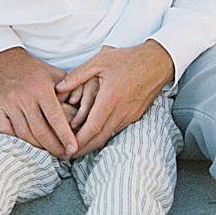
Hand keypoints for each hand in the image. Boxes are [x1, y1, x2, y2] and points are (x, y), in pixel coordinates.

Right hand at [0, 47, 77, 157]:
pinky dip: (15, 137)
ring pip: (23, 133)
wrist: (1, 59)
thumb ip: (70, 90)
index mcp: (41, 89)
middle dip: (53, 146)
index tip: (73, 149)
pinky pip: (5, 129)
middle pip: (40, 130)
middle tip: (63, 155)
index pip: (55, 118)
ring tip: (48, 150)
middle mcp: (24, 97)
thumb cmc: (32, 69)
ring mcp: (7, 103)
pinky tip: (26, 140)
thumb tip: (85, 110)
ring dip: (37, 145)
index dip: (65, 136)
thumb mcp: (54, 74)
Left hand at [54, 42, 172, 154]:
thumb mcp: (99, 61)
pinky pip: (116, 129)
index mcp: (110, 99)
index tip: (65, 148)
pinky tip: (92, 135)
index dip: (78, 141)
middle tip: (66, 155)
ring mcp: (130, 115)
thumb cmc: (128, 59)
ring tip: (75, 147)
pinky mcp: (135, 116)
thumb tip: (58, 89)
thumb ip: (77, 75)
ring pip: (108, 135)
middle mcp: (121, 111)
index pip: (92, 127)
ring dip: (92, 143)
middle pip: (99, 138)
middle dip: (82, 148)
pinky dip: (103, 135)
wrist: (157, 62)